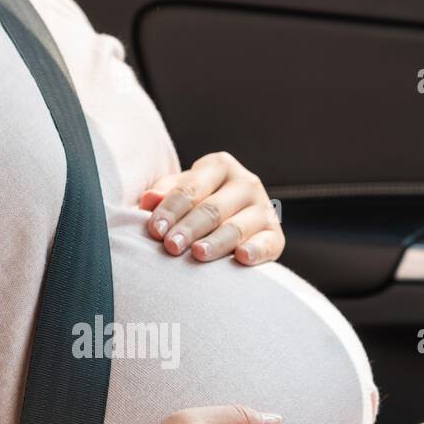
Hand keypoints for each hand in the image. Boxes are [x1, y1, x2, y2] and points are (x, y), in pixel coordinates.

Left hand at [141, 151, 283, 265]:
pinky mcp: (275, 235)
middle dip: (190, 228)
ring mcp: (263, 209)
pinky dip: (255, 250)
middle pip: (212, 209)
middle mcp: (246, 183)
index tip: (155, 230)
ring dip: (216, 241)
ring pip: (236, 227)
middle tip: (171, 246)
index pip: (191, 188)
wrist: (233, 220)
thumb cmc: (196, 204)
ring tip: (198, 254)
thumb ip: (165, 195)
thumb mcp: (181, 193)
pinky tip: (241, 257)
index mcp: (220, 166)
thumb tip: (148, 200)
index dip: (171, 210)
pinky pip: (267, 243)